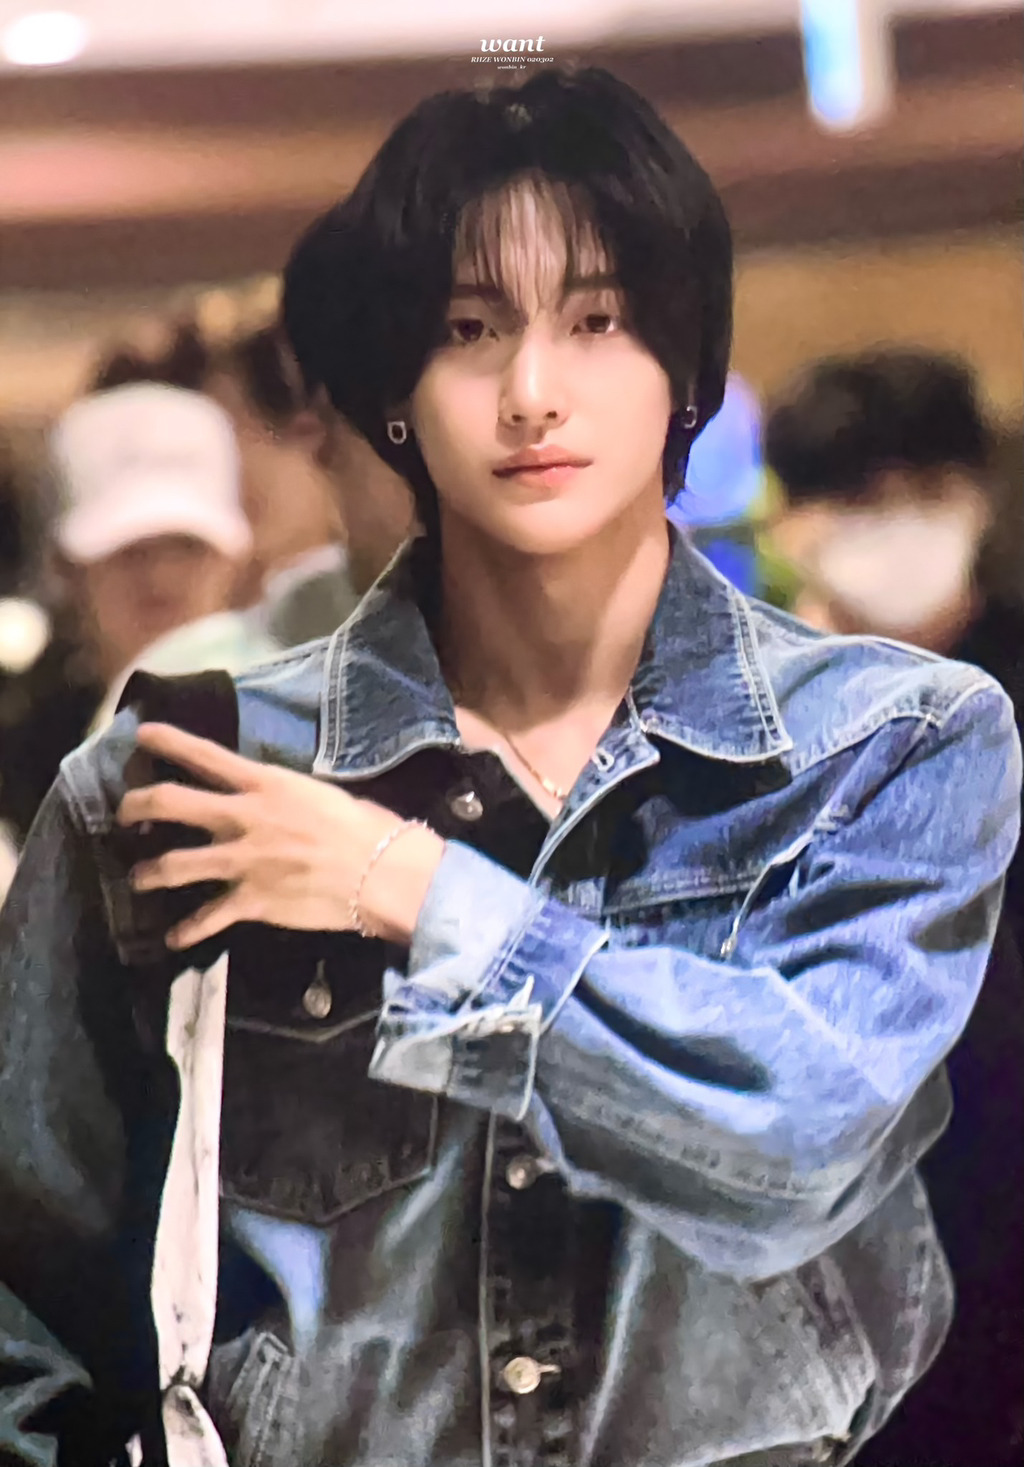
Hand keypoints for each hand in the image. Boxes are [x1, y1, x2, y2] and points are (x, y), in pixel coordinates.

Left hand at [117, 723, 444, 949]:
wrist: (381, 874)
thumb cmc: (366, 828)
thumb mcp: (320, 795)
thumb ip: (286, 797)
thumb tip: (277, 800)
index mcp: (265, 784)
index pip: (205, 755)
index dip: (168, 742)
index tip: (141, 735)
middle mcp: (244, 818)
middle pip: (170, 803)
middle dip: (136, 805)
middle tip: (124, 813)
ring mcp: (243, 861)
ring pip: (174, 863)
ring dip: (147, 872)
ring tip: (137, 878)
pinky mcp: (251, 901)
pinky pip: (207, 918)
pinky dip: (187, 932)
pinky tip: (174, 939)